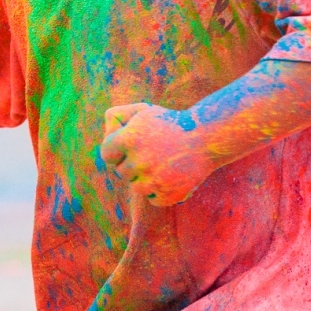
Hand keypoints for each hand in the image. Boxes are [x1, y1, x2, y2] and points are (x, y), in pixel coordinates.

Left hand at [99, 103, 214, 206]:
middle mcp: (138, 161)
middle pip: (122, 172)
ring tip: (162, 165)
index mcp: (129, 139)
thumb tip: (105, 129)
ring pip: (136, 187)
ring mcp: (153, 180)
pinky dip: (160, 190)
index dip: (116, 151)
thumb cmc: (171, 123)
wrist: (206, 138)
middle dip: (133, 164)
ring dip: (146, 179)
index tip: (127, 148)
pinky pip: (152, 198)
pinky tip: (172, 176)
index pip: (106, 154)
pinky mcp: (167, 194)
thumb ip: (119, 117)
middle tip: (151, 154)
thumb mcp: (144, 112)